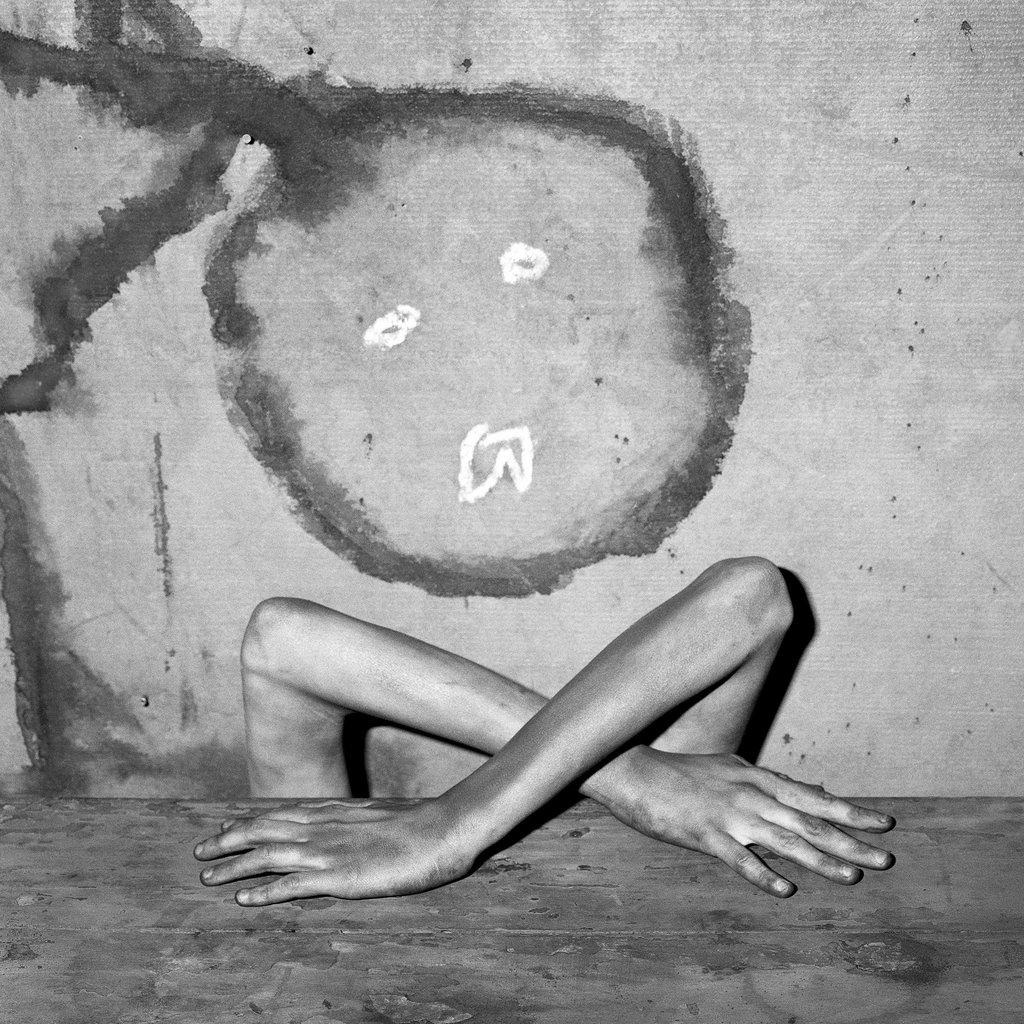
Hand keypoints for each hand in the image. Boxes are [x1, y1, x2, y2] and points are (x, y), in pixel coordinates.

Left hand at [193, 797, 475, 904]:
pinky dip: (264, 892)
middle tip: (200, 851)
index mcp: (332, 812)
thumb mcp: (379, 815)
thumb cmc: (419, 824)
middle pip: (262, 830)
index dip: (246, 821)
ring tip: (207, 876)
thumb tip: (342, 825)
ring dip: (233, 866)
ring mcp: (329, 851)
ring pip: (267, 855)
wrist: (443, 829)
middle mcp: (323, 827)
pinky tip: (244, 899)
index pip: (278, 813)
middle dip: (227, 840)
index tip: (223, 827)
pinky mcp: (340, 876)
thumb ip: (353, 821)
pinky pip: (292, 885)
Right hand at [607, 750, 895, 896]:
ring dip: (821, 861)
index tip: (884, 824)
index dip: (851, 811)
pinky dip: (763, 875)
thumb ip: (771, 782)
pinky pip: (739, 859)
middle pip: (809, 821)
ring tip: (853, 877)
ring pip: (784, 841)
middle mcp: (751, 795)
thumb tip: (812, 787)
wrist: (634, 772)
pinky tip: (785, 891)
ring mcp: (729, 816)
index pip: (814, 797)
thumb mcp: (732, 768)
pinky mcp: (704, 835)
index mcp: (757, 778)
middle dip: (850, 841)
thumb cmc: (683, 771)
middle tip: (886, 859)